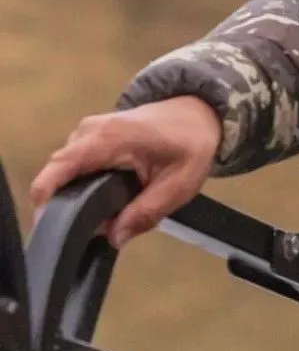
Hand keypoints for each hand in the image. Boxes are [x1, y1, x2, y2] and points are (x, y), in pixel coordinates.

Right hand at [29, 96, 222, 248]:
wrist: (200, 112)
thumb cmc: (192, 144)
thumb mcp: (179, 183)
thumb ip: (146, 212)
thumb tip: (113, 238)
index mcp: (110, 138)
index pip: (59, 167)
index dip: (46, 200)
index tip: (50, 231)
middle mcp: (90, 130)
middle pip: (58, 175)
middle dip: (69, 207)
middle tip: (94, 231)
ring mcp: (88, 130)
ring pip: (66, 172)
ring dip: (79, 197)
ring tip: (108, 216)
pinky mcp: (91, 135)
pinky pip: (75, 165)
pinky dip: (85, 185)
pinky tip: (108, 200)